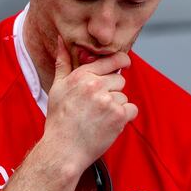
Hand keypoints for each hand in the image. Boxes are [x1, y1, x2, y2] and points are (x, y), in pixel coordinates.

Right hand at [43, 36, 138, 169]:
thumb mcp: (57, 87)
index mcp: (82, 75)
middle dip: (112, 91)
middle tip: (95, 106)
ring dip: (116, 107)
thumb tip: (61, 40)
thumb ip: (63, 62)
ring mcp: (108, 101)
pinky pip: (132, 110)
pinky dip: (124, 118)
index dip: (121, 61)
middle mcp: (95, 85)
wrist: (63, 150)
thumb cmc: (59, 119)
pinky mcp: (119, 116)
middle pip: (120, 80)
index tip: (126, 63)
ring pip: (124, 96)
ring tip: (97, 118)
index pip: (111, 60)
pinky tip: (108, 124)